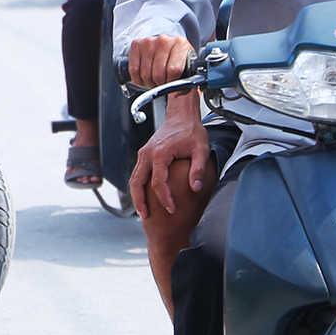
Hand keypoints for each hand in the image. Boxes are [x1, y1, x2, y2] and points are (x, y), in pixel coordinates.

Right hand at [128, 34, 194, 88]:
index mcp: (180, 44)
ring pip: (145, 74)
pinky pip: (134, 70)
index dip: (171, 83)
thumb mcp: (187, 68)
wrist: (167, 45)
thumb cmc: (177, 59)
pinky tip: (144, 77)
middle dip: (160, 84)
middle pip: (158, 74)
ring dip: (149, 83)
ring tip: (154, 80)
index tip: (171, 86)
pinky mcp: (136, 44)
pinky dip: (138, 79)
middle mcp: (164, 40)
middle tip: (162, 83)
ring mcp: (149, 41)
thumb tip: (175, 94)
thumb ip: (186, 84)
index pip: (174, 70)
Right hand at [129, 101, 210, 219]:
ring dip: (136, 196)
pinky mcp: (144, 154)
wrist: (182, 116)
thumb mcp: (201, 150)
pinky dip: (138, 187)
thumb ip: (198, 169)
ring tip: (143, 212)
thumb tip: (195, 188)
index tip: (171, 209)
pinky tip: (145, 198)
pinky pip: (137, 173)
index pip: (158, 182)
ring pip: (134, 178)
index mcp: (160, 153)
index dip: (164, 198)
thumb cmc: (192, 132)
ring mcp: (144, 153)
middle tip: (146, 217)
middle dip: (140, 202)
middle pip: (137, 182)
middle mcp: (148, 153)